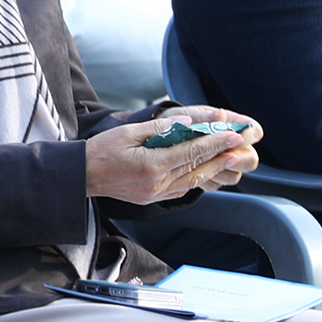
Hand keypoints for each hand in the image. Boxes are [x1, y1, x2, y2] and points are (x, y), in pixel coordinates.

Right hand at [84, 107, 262, 205]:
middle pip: (197, 167)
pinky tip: (205, 171)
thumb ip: (159, 128)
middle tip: (240, 145)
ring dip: (214, 169)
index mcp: (151, 165)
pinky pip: (182, 189)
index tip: (232, 134)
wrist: (81, 176)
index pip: (191, 151)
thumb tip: (186, 123)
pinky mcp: (153, 198)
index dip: (214, 142)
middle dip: (220, 155)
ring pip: (193, 180)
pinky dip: (197, 179)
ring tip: (230, 158)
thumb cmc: (100, 151)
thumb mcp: (127, 132)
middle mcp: (158, 183)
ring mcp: (156, 193)